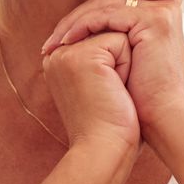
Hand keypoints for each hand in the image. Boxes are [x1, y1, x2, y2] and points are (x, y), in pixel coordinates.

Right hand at [39, 29, 139, 158]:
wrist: (104, 150)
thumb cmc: (110, 126)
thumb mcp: (101, 86)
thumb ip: (103, 60)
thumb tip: (125, 39)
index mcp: (58, 61)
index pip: (101, 38)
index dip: (116, 64)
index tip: (107, 95)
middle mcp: (57, 54)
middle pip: (108, 33)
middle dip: (120, 63)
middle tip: (110, 95)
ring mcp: (66, 52)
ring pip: (116, 35)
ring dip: (124, 64)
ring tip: (111, 92)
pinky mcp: (82, 55)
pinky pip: (121, 41)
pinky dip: (127, 67)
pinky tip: (114, 89)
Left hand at [41, 0, 183, 143]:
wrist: (161, 119)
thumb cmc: (139, 102)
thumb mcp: (118, 67)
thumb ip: (104, 47)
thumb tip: (70, 40)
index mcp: (151, 20)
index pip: (107, 9)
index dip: (78, 24)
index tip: (52, 45)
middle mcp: (157, 11)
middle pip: (103, 3)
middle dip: (72, 22)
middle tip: (48, 43)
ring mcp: (157, 12)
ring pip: (103, 6)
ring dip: (73, 24)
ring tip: (54, 43)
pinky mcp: (153, 19)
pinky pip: (109, 14)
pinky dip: (85, 25)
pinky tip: (68, 41)